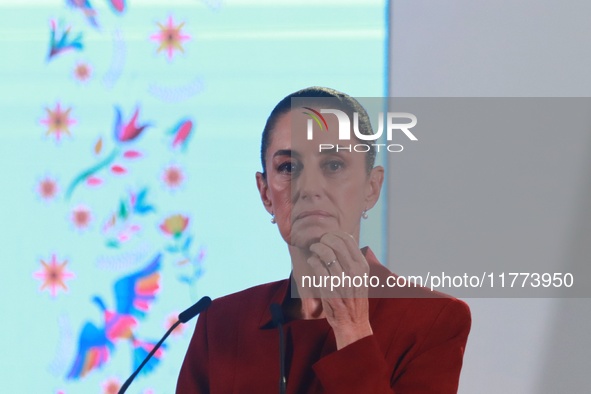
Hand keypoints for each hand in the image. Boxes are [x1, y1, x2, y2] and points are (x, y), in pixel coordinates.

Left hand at [307, 231, 372, 348]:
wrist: (352, 322)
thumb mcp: (360, 277)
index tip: (329, 236)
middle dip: (324, 239)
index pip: (348, 240)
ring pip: (325, 253)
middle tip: (319, 242)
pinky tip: (312, 261)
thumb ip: (353, 261)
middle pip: (336, 243)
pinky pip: (317, 266)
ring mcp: (341, 279)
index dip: (335, 234)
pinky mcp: (329, 287)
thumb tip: (342, 240)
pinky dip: (312, 260)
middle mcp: (354, 271)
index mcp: (362, 266)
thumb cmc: (354, 299)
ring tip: (314, 250)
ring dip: (316, 248)